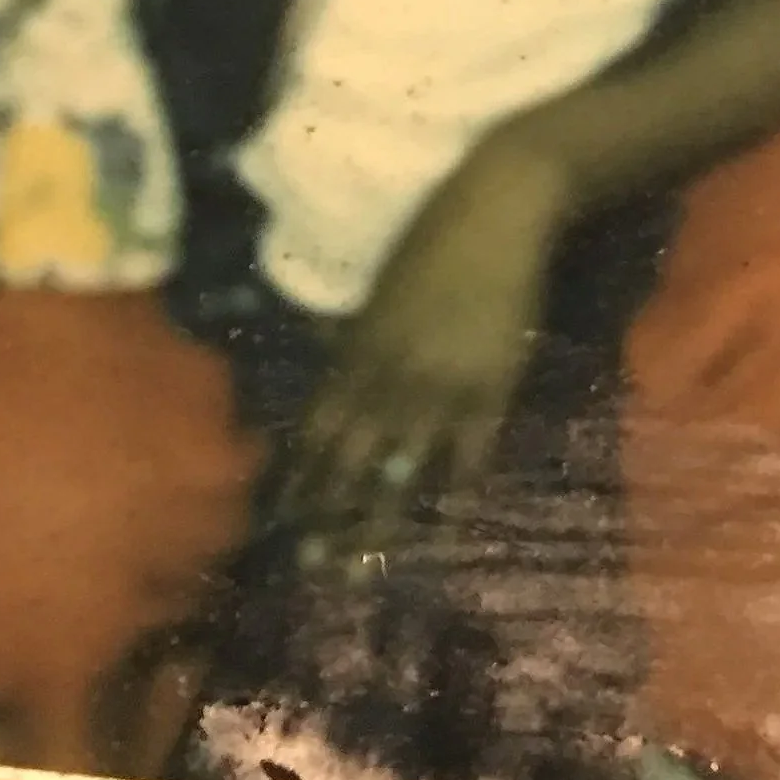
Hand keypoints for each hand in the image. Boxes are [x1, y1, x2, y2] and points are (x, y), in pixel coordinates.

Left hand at [275, 136, 570, 562]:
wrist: (500, 209)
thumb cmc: (437, 236)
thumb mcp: (381, 285)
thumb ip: (356, 331)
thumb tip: (326, 353)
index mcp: (358, 348)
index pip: (317, 427)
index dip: (298, 474)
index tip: (279, 518)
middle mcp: (391, 376)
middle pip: (351, 460)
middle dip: (327, 514)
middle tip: (309, 566)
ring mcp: (442, 388)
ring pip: (402, 470)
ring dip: (379, 522)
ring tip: (360, 569)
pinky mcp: (491, 390)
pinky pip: (467, 459)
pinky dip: (452, 499)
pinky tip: (441, 536)